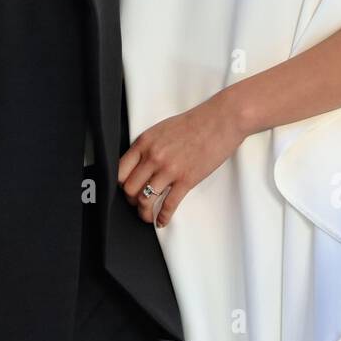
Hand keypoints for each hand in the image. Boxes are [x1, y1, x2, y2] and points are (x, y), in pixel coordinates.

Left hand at [118, 91, 245, 227]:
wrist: (220, 121)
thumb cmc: (194, 123)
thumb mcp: (162, 130)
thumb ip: (148, 147)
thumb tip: (140, 165)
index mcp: (144, 142)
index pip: (120, 171)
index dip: (121, 184)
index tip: (126, 189)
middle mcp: (153, 157)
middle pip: (130, 189)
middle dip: (131, 200)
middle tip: (137, 203)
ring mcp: (169, 169)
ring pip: (145, 200)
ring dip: (144, 213)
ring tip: (147, 216)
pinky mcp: (186, 180)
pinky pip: (168, 205)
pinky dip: (163, 217)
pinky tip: (162, 220)